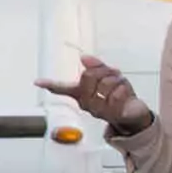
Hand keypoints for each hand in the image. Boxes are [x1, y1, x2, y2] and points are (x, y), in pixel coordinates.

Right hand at [37, 55, 153, 134]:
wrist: (134, 115)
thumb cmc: (119, 96)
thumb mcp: (108, 76)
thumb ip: (96, 66)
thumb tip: (83, 57)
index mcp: (82, 95)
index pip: (63, 89)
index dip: (50, 84)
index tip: (37, 82)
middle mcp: (87, 104)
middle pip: (88, 76)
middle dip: (103, 71)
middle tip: (113, 76)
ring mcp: (99, 110)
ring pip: (104, 83)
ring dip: (117, 80)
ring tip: (120, 86)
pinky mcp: (113, 113)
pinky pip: (117, 93)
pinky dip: (125, 88)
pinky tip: (126, 94)